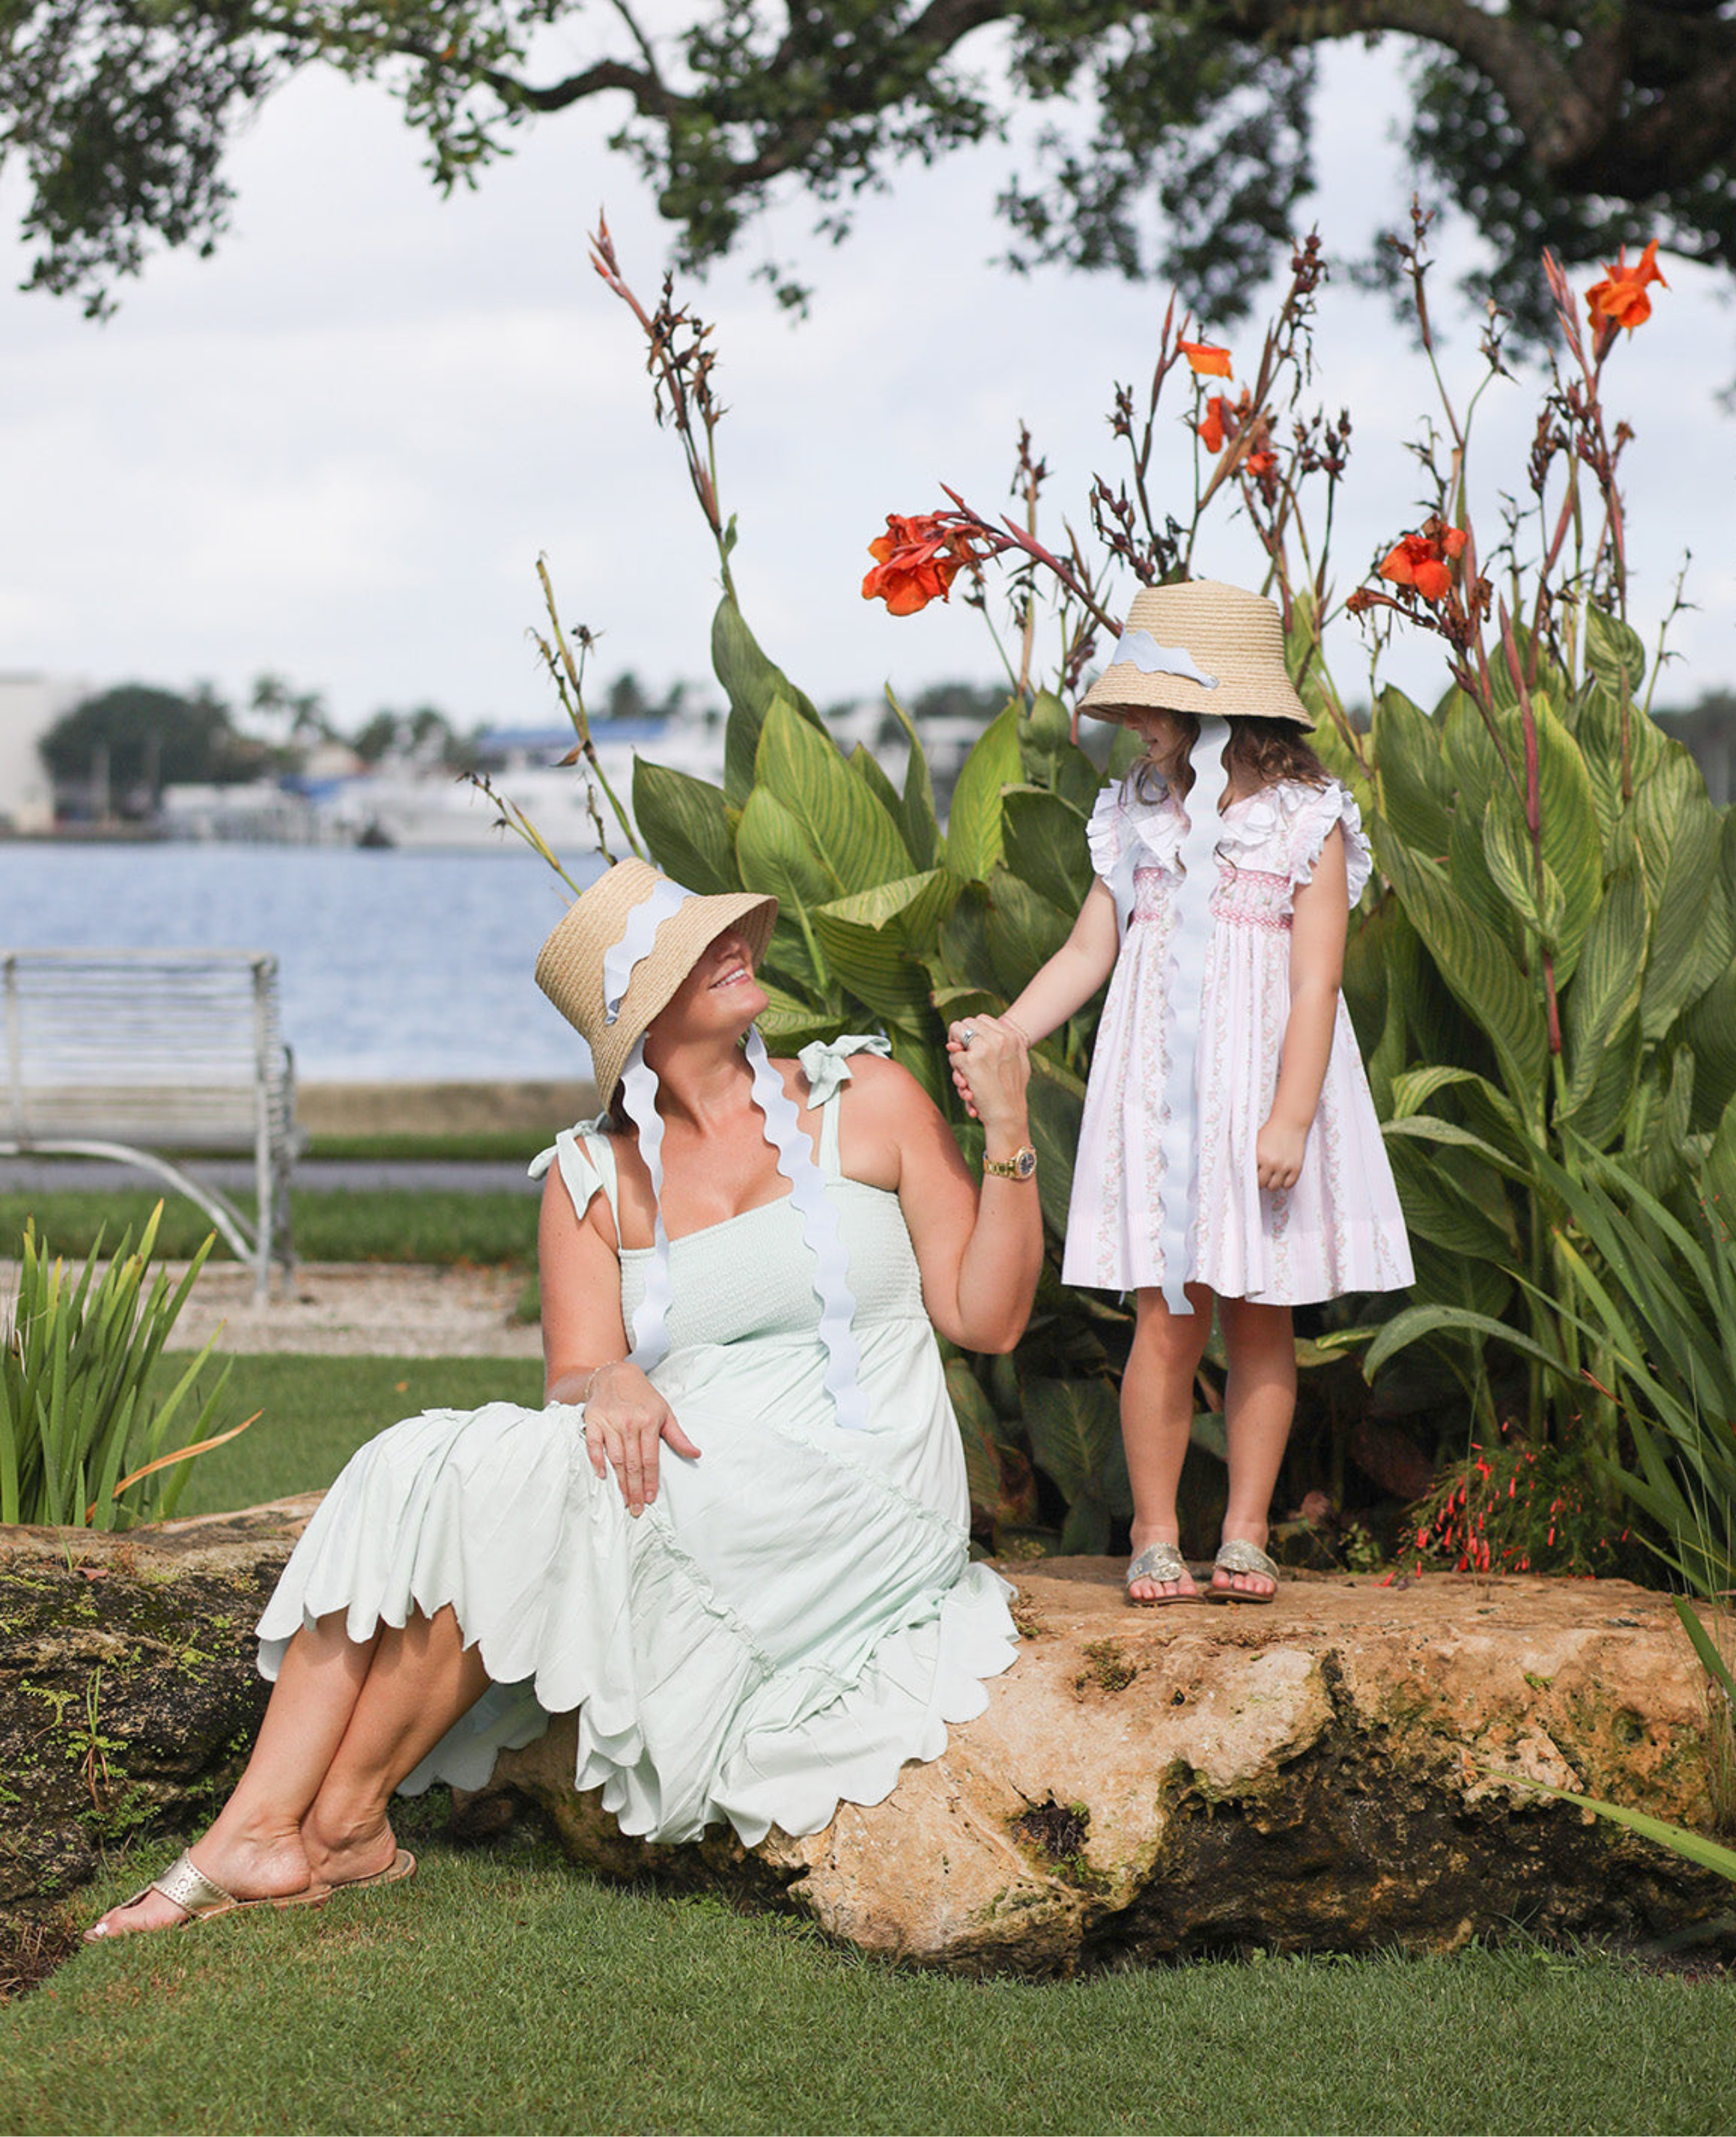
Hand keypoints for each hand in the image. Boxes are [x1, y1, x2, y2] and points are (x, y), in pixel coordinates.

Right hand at [580, 1361, 700, 1515]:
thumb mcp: (665, 1412)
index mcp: (649, 1422)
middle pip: (632, 1463)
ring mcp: (610, 1423)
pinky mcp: (593, 1421)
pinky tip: (602, 1476)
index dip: (651, 1481)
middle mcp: (629, 1423)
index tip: (650, 1498)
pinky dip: (596, 1460)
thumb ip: (678, 1436)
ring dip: (619, 1482)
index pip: (650, 1459)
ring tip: (624, 1500)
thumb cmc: (643, 1397)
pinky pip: (593, 1445)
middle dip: (635, 1488)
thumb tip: (695, 1454)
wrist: (616, 1375)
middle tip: (636, 1509)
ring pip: (615, 1458)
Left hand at [945, 1015, 1029, 1127]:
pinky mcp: (970, 1061)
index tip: (969, 1044)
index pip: (982, 1019)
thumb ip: (999, 1047)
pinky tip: (968, 1087)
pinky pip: (953, 1056)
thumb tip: (960, 1042)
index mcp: (1012, 1038)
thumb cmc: (1010, 1093)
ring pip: (956, 1034)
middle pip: (967, 1022)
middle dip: (959, 1037)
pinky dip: (957, 1072)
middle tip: (958, 1051)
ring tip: (967, 1077)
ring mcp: (984, 1048)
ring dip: (957, 1055)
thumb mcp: (1016, 1064)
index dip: (972, 1031)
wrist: (1008, 1115)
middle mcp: (999, 1039)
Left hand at [1255, 1115, 1307, 1191]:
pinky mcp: (1296, 1168)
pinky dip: (1284, 1183)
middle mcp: (1271, 1163)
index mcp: (1259, 1156)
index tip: (1252, 1178)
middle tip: (1262, 1177)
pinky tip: (1282, 1177)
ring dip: (1272, 1183)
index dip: (1251, 1178)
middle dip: (1261, 1181)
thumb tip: (1246, 1173)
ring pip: (1274, 1187)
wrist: (1290, 1123)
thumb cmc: (1271, 1131)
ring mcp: (1284, 1166)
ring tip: (1271, 1177)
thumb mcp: (1256, 1143)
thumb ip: (1251, 1158)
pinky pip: (1288, 1185)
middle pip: (1262, 1184)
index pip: (1251, 1177)